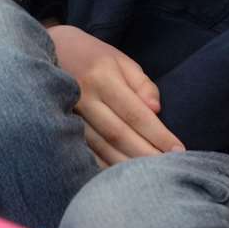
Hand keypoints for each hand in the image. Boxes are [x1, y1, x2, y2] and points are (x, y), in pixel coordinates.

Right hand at [47, 24, 184, 164]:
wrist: (50, 51)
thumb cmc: (94, 57)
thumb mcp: (122, 61)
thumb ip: (142, 85)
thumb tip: (156, 111)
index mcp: (102, 76)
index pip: (135, 113)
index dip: (157, 134)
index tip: (177, 149)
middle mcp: (84, 96)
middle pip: (118, 134)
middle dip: (145, 153)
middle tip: (169, 168)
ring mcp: (69, 114)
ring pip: (100, 147)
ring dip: (126, 165)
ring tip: (149, 176)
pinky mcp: (60, 126)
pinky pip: (85, 152)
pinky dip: (104, 166)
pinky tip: (122, 177)